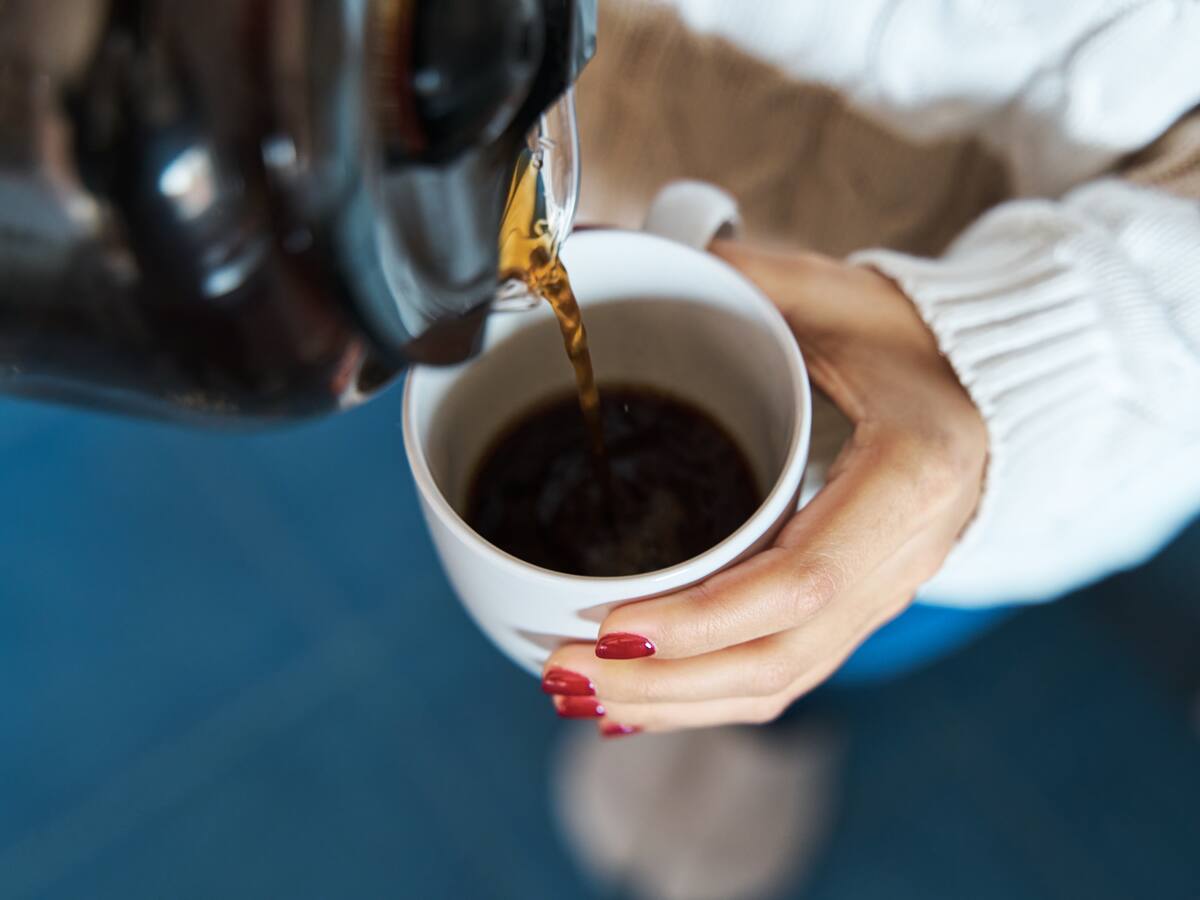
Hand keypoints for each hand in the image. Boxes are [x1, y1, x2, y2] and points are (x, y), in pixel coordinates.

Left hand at [542, 242, 987, 733]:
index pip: (801, 581)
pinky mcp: (859, 609)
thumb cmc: (918, 338)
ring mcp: (884, 595)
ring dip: (673, 705)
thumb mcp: (840, 295)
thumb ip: (745, 279)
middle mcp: (903, 558)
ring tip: (579, 694)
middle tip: (562, 671)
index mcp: (909, 478)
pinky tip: (640, 701)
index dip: (701, 618)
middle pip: (778, 660)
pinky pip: (783, 674)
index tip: (609, 626)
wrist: (994, 390)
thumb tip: (627, 245)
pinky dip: (706, 698)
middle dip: (662, 684)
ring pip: (777, 683)